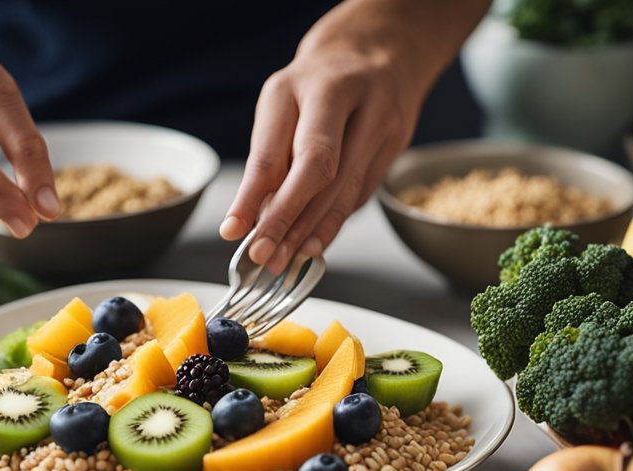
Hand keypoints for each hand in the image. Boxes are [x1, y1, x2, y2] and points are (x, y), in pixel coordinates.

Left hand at [220, 36, 420, 274]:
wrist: (380, 49)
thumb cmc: (317, 85)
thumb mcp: (282, 105)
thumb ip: (269, 158)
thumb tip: (253, 219)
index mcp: (299, 85)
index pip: (274, 150)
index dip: (252, 198)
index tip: (234, 232)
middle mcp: (344, 96)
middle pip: (316, 170)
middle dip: (287, 220)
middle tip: (265, 256)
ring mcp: (379, 118)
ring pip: (345, 188)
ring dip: (313, 231)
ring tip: (287, 259)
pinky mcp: (397, 143)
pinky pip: (362, 192)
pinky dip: (335, 221)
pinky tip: (315, 242)